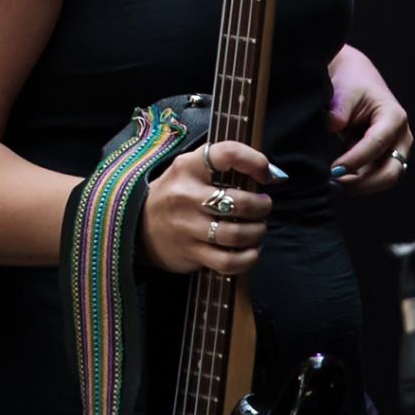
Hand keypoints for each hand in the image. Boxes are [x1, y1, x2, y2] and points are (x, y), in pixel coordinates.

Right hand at [139, 141, 273, 275]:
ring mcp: (186, 225)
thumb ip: (225, 168)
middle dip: (262, 206)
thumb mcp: (190, 171)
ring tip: (256, 228)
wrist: (139, 226)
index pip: (226, 153)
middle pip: (239, 201)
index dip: (255, 162)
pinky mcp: (191, 252)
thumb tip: (275, 176)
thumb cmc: (175, 195)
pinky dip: (248, 258)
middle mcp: (185, 194)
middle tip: (262, 207)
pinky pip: (229, 261)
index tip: (266, 175)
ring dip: (257, 232)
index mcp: (187, 167)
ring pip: (238, 234)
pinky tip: (249, 250)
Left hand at [328, 44, 411, 192]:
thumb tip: (332, 125)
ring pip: (385, 177)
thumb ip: (339, 109)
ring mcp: (395, 148)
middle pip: (390, 171)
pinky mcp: (384, 155)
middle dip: (363, 182)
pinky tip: (338, 180)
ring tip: (333, 185)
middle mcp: (400, 137)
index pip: (377, 144)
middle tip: (334, 184)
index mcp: (393, 118)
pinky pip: (375, 173)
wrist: (356, 76)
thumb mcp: (345, 89)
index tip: (335, 169)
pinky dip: (358, 180)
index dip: (356, 159)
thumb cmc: (353, 81)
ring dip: (360, 185)